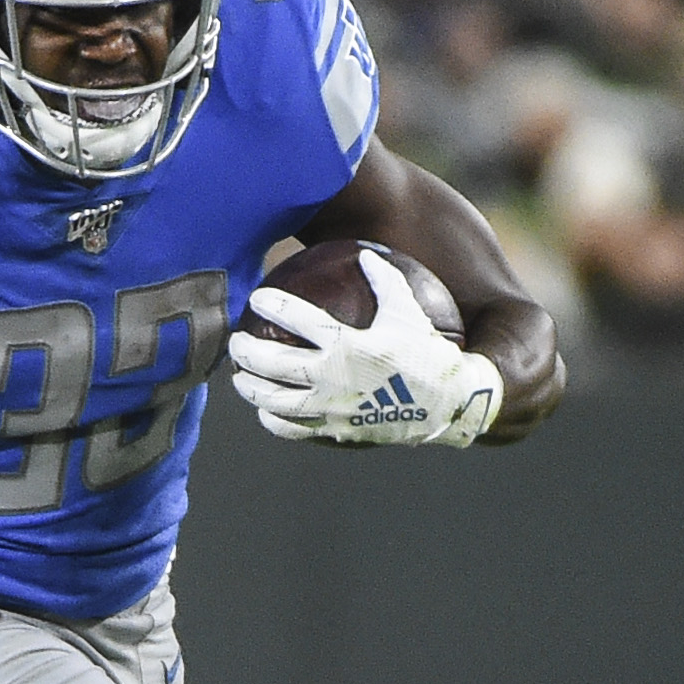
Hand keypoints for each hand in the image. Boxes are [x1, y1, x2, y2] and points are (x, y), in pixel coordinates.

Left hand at [227, 248, 501, 448]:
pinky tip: (265, 412)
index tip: (256, 296)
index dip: (273, 305)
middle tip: (234, 342)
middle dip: (246, 351)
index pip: (299, 319)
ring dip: (250, 387)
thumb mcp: (410, 311)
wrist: (449, 404)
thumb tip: (365, 253)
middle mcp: (333, 375)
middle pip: (273, 362)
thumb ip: (385, 281)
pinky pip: (293, 428)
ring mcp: (330, 406)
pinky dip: (273, 419)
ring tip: (239, 378)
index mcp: (349, 343)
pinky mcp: (334, 430)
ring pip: (274, 399)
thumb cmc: (431, 352)